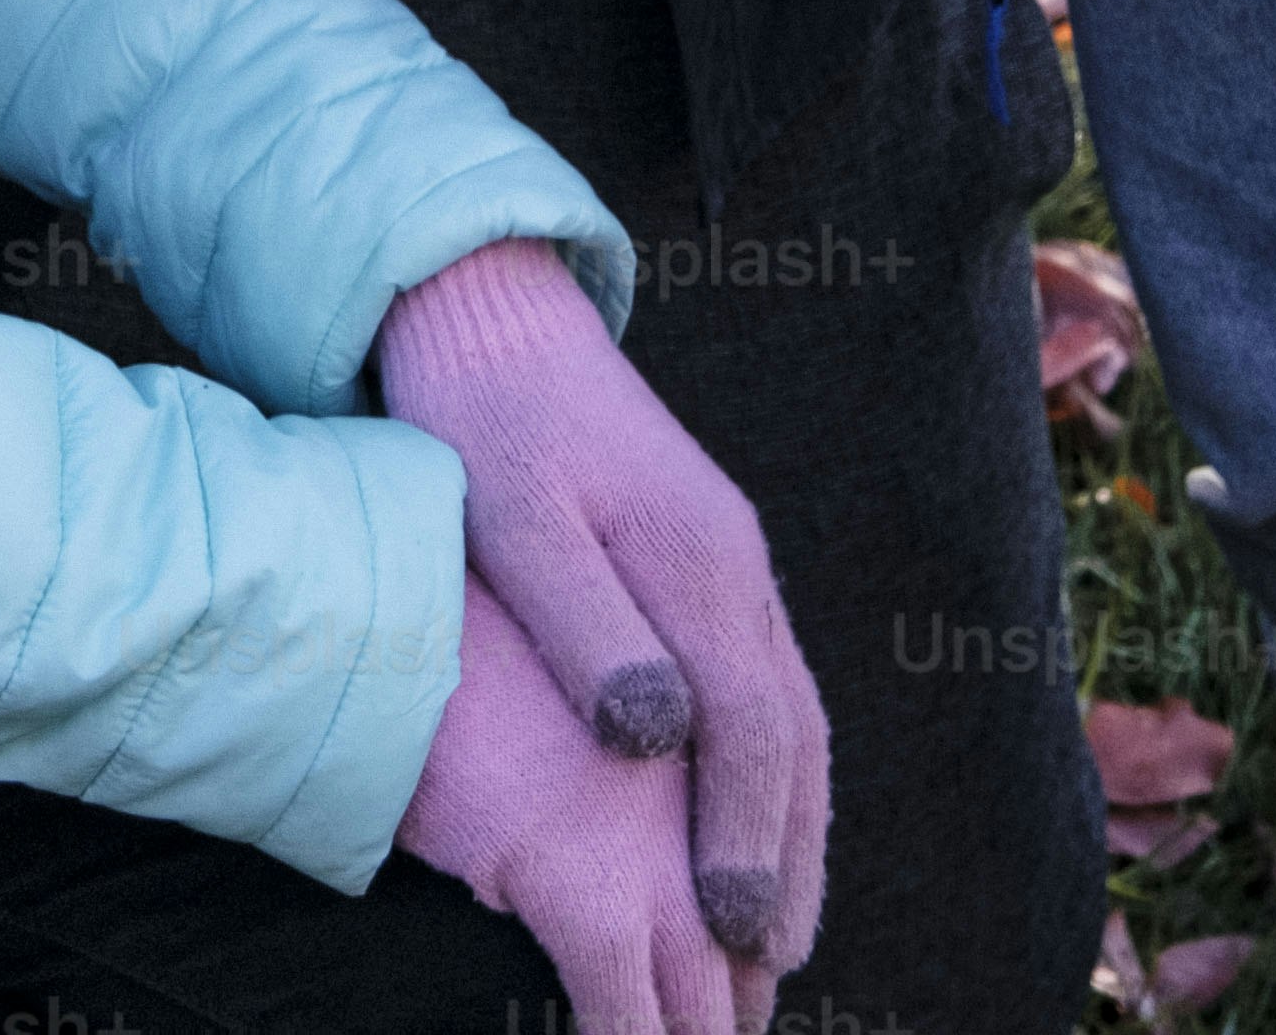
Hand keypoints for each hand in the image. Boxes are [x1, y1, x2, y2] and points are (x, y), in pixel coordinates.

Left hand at [375, 239, 821, 990]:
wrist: (491, 310)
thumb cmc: (482, 420)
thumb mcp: (516, 521)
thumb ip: (586, 626)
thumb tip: (656, 738)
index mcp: (699, 558)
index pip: (747, 724)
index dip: (743, 834)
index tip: (730, 931)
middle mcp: (737, 564)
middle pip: (793, 733)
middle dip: (785, 855)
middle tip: (772, 966)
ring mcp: (732, 560)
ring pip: (793, 713)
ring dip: (792, 823)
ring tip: (777, 928)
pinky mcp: (708, 560)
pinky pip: (766, 684)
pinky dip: (773, 769)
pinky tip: (753, 820)